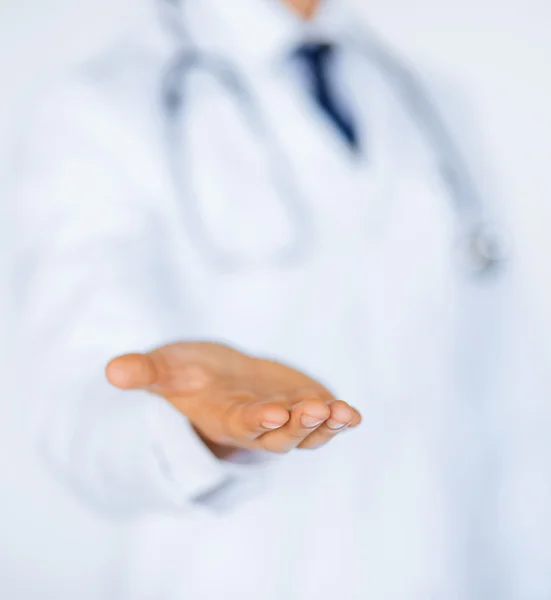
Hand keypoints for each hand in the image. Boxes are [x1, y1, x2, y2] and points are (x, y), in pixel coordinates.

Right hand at [106, 342, 360, 457]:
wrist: (216, 376)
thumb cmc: (187, 373)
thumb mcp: (166, 368)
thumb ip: (145, 372)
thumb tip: (112, 370)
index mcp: (223, 417)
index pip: (240, 423)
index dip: (255, 420)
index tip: (271, 412)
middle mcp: (256, 423)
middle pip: (280, 435)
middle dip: (298, 426)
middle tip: (315, 410)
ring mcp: (283, 416)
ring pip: (307, 431)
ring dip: (325, 425)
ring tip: (344, 413)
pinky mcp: (301, 404)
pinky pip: (323, 418)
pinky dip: (338, 418)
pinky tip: (351, 414)